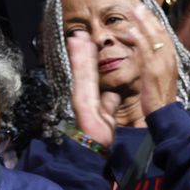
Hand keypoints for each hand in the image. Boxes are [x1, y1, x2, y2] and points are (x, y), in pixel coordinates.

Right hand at [66, 32, 115, 147]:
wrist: (96, 156)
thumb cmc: (103, 141)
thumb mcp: (109, 119)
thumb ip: (109, 104)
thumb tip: (112, 94)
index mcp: (93, 103)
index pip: (91, 77)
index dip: (89, 60)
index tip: (88, 44)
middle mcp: (84, 100)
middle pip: (84, 72)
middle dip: (82, 52)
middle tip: (79, 34)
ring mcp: (81, 101)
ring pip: (80, 73)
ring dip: (78, 54)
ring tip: (77, 36)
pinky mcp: (82, 105)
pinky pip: (82, 81)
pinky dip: (80, 64)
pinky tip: (79, 51)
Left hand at [127, 2, 180, 113]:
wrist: (165, 116)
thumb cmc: (158, 98)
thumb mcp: (158, 77)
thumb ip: (153, 63)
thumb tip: (144, 52)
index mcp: (170, 60)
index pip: (164, 36)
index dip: (155, 22)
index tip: (145, 10)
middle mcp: (169, 60)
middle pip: (161, 33)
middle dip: (150, 18)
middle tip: (139, 4)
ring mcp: (163, 66)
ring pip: (155, 39)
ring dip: (145, 23)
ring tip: (135, 9)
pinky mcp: (153, 73)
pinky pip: (146, 53)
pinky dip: (139, 40)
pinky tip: (130, 31)